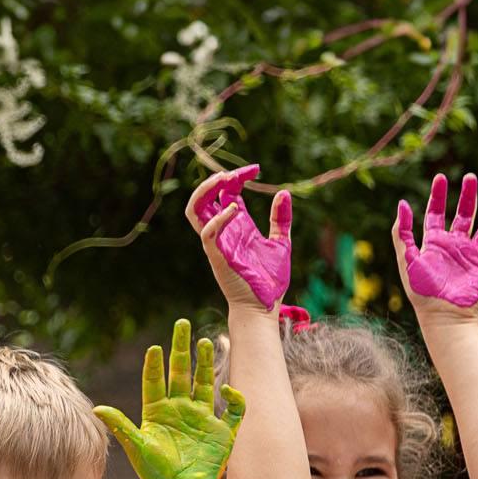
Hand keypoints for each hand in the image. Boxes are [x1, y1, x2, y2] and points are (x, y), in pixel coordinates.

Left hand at [95, 318, 246, 478]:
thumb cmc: (157, 475)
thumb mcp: (138, 450)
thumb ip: (122, 428)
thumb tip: (97, 409)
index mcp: (157, 412)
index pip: (155, 382)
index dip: (155, 365)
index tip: (155, 348)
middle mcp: (180, 410)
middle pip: (181, 373)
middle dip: (181, 349)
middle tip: (181, 324)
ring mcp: (202, 418)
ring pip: (204, 383)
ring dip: (204, 363)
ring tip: (204, 341)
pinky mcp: (222, 432)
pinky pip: (233, 411)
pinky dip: (234, 399)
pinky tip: (227, 389)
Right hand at [189, 165, 292, 311]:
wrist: (264, 309)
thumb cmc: (270, 282)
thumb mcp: (281, 244)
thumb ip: (281, 220)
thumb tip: (284, 193)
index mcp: (237, 226)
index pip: (227, 192)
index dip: (237, 176)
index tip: (255, 169)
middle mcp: (224, 231)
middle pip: (204, 197)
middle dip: (215, 179)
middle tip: (234, 174)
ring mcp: (218, 243)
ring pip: (194, 210)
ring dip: (204, 191)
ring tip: (224, 181)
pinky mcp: (217, 256)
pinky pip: (207, 232)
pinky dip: (219, 218)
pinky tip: (236, 210)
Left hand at [394, 172, 477, 310]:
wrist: (443, 317)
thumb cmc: (422, 293)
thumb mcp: (407, 260)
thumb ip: (402, 233)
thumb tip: (401, 204)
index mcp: (436, 243)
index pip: (437, 212)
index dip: (439, 194)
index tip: (441, 177)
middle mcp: (456, 246)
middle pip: (465, 214)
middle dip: (469, 195)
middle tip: (471, 178)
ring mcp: (474, 257)